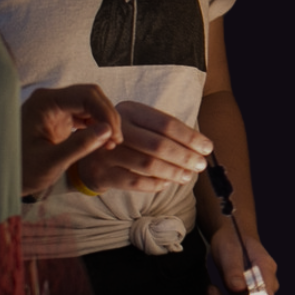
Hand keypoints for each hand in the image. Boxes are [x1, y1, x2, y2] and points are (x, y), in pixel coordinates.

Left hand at [20, 85, 122, 196]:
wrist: (2, 179)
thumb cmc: (21, 172)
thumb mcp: (50, 163)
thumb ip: (79, 146)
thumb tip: (108, 130)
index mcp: (45, 103)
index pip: (86, 95)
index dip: (105, 113)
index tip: (115, 135)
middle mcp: (50, 99)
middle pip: (90, 96)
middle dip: (107, 116)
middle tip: (116, 140)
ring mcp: (54, 107)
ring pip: (90, 103)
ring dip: (104, 120)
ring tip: (111, 143)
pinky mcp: (58, 116)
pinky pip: (84, 113)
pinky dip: (96, 125)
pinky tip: (102, 141)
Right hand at [68, 101, 213, 194]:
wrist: (86, 154)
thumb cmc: (126, 138)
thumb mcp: (141, 125)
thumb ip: (166, 133)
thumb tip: (202, 147)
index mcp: (130, 110)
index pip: (166, 124)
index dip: (190, 137)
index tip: (207, 148)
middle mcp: (116, 128)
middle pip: (158, 144)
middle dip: (185, 157)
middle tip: (200, 165)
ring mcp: (106, 152)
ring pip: (148, 165)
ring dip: (173, 172)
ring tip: (187, 176)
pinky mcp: (101, 173)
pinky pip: (135, 182)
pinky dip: (154, 184)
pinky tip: (166, 183)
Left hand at [206, 223, 278, 294]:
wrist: (232, 238)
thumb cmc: (233, 240)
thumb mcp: (229, 250)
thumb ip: (234, 269)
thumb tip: (237, 288)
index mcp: (266, 270)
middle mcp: (265, 285)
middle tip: (211, 293)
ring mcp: (254, 294)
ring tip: (211, 290)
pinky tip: (213, 292)